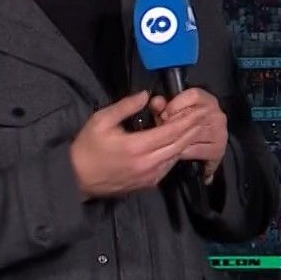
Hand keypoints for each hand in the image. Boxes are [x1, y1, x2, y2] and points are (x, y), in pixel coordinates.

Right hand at [68, 92, 197, 199]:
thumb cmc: (87, 147)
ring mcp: (149, 177)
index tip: (198, 109)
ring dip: (186, 142)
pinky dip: (175, 154)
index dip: (187, 120)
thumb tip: (146, 95)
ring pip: (176, 157)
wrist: (77, 178)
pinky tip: (178, 143)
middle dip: (192, 129)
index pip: (171, 132)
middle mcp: (147, 164)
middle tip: (203, 116)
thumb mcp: (101, 120)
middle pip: (179, 145)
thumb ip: (125, 106)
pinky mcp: (147, 185)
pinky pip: (168, 167)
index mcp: (137, 147)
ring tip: (194, 127)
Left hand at [149, 88, 228, 182]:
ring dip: (177, 139)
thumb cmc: (185, 126)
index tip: (164, 114)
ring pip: (193, 134)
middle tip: (163, 130)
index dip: (176, 104)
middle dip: (173, 124)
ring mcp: (220, 132)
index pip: (194, 95)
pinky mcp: (218, 149)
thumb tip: (156, 102)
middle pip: (192, 115)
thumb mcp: (171, 113)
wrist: (203, 148)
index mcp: (208, 100)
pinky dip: (183, 152)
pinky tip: (177, 152)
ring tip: (169, 141)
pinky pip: (195, 150)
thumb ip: (162, 105)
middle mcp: (218, 114)